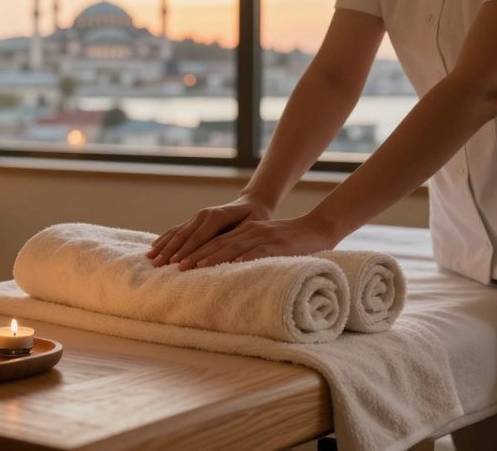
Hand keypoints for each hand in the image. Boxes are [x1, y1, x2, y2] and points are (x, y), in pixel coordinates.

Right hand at [147, 195, 272, 266]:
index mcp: (217, 216)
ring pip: (176, 233)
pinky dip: (164, 238)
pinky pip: (176, 230)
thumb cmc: (256, 219)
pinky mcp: (194, 220)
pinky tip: (154, 246)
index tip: (178, 265)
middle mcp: (204, 215)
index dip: (188, 252)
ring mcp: (197, 216)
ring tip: (151, 258)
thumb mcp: (253, 228)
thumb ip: (238, 239)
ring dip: (163, 246)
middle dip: (170, 251)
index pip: (199, 238)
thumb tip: (228, 256)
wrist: (252, 204)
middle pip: (183, 236)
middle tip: (157, 265)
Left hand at [173, 213, 340, 270]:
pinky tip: (229, 264)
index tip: (177, 260)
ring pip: (232, 246)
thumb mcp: (266, 243)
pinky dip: (242, 257)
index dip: (195, 249)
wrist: (320, 228)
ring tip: (193, 266)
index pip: (215, 240)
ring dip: (211, 256)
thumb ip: (249, 251)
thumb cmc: (293, 241)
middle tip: (176, 266)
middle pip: (218, 243)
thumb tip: (231, 268)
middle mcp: (250, 231)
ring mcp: (264, 236)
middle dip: (195, 254)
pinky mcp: (278, 244)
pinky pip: (257, 251)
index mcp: (246, 231)